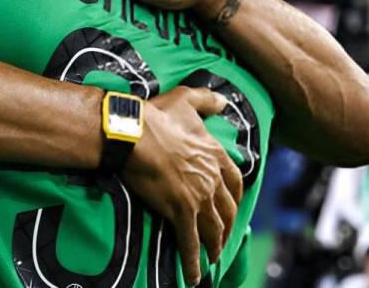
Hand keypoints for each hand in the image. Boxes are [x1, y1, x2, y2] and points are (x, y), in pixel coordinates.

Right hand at [121, 86, 242, 286]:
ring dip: (214, 247)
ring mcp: (198, 197)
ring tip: (211, 260)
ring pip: (213, 229)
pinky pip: (190, 242)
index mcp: (215, 154)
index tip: (232, 207)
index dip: (235, 198)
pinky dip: (193, 262)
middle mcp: (212, 178)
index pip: (234, 182)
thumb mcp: (186, 98)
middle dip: (226, 228)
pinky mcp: (180, 210)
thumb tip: (226, 101)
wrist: (134, 133)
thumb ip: (208, 99)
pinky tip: (193, 276)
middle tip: (222, 239)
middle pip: (227, 211)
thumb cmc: (156, 115)